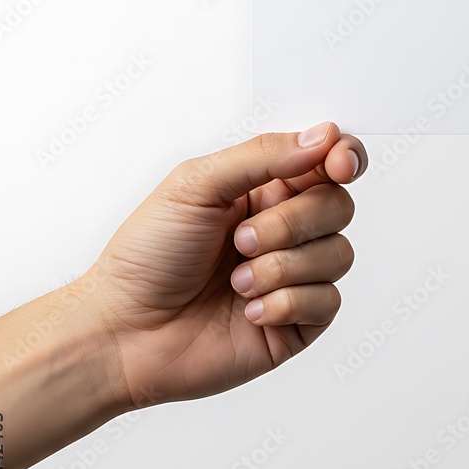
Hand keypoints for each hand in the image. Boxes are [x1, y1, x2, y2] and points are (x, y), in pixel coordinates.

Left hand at [84, 122, 366, 409]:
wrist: (125, 331)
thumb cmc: (148, 255)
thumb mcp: (195, 185)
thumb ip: (262, 156)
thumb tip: (322, 138)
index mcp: (263, 188)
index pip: (327, 161)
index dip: (343, 156)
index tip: (338, 163)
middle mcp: (285, 229)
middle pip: (338, 206)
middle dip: (293, 222)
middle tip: (242, 240)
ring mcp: (295, 277)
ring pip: (338, 254)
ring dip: (282, 267)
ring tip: (235, 282)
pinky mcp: (297, 323)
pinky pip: (327, 302)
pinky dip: (285, 303)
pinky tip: (247, 310)